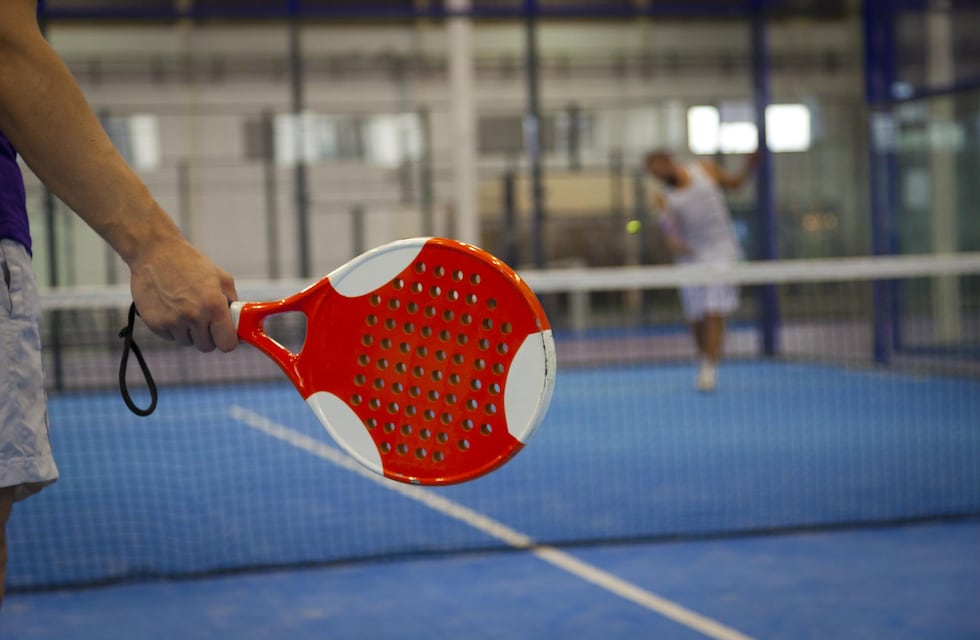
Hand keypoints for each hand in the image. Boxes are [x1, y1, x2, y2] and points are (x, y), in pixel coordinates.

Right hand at [128, 238, 238, 352]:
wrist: (155, 252)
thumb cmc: (190, 263)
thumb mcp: (222, 278)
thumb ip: (233, 303)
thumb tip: (239, 324)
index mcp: (214, 306)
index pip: (227, 344)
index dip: (228, 340)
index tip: (225, 334)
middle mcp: (194, 316)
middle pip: (207, 346)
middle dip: (209, 335)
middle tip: (205, 318)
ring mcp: (172, 322)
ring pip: (188, 342)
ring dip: (190, 331)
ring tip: (186, 308)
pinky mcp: (155, 324)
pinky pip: (170, 337)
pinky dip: (173, 328)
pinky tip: (171, 308)